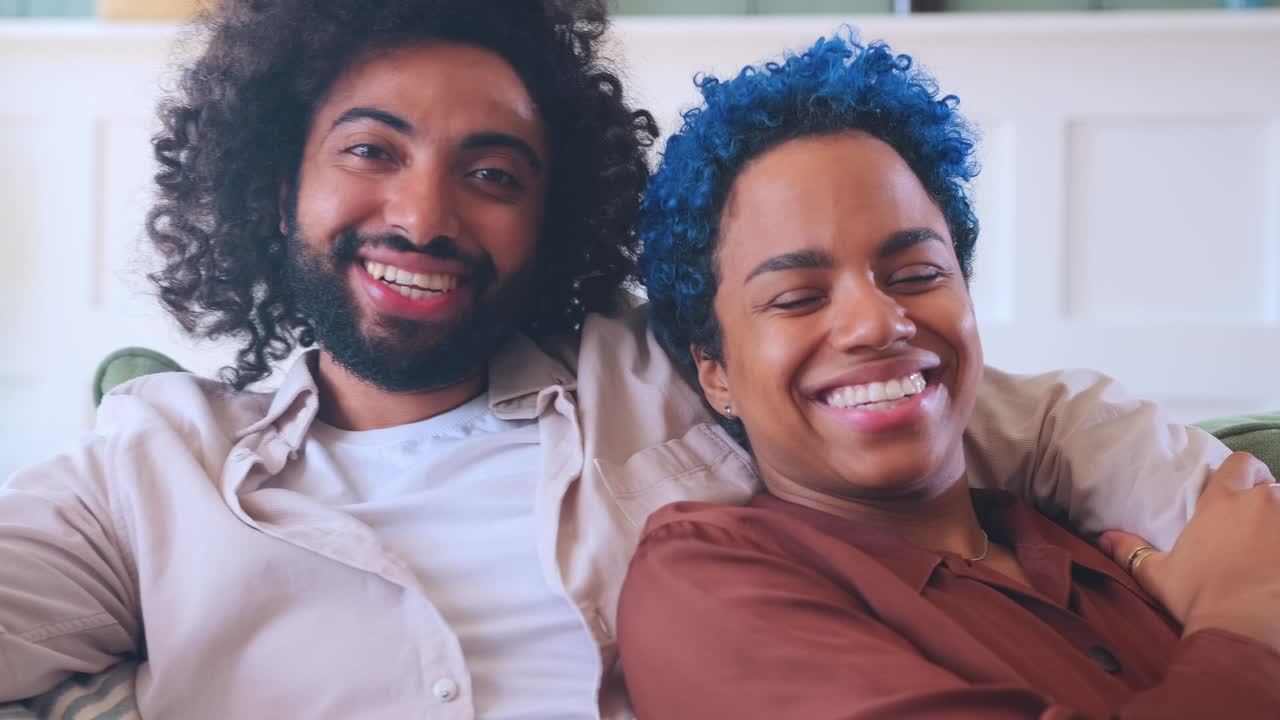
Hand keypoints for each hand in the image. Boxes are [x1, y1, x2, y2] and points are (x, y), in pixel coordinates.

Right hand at [1100, 452, 1279, 649]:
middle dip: (1269, 502)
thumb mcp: (1158, 574)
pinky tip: (1279, 565)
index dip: (1246, 472)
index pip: (1241, 463)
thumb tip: (1103, 538)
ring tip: (1272, 548)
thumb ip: (1131, 550)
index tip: (1244, 489)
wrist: (1243, 626)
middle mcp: (1260, 502)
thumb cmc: (1199, 597)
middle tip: (1258, 528)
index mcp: (1221, 502)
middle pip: (1272, 486)